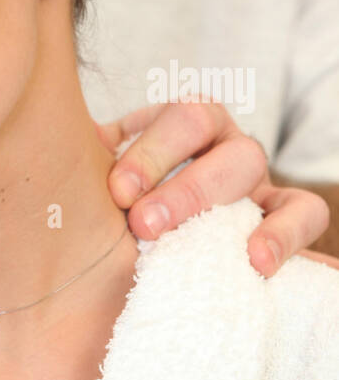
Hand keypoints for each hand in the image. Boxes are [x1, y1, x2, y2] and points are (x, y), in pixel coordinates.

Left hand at [96, 99, 332, 277]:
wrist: (165, 231)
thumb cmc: (136, 193)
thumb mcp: (116, 168)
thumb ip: (95, 153)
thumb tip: (75, 142)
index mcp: (185, 118)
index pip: (179, 117)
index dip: (150, 152)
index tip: (117, 191)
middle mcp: (223, 137)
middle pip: (212, 137)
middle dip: (177, 183)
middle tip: (141, 223)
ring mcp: (257, 174)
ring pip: (251, 165)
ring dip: (214, 203)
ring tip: (185, 245)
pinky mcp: (284, 212)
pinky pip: (303, 212)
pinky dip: (284, 234)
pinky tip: (256, 263)